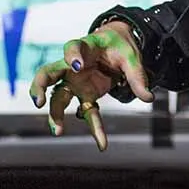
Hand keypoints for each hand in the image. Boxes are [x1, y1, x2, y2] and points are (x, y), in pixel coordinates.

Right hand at [29, 22, 152, 151]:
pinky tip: (102, 143)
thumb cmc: (118, 46)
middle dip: (40, 85)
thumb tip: (148, 97)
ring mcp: (76, 82)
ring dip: (55, 114)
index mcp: (85, 47)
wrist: (115, 45)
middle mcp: (73, 67)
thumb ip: (137, 75)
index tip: (76, 65)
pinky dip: (95, 127)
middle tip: (39, 101)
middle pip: (49, 73)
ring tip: (58, 131)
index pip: (72, 48)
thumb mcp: (131, 56)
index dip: (72, 55)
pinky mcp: (85, 94)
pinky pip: (86, 112)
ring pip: (59, 97)